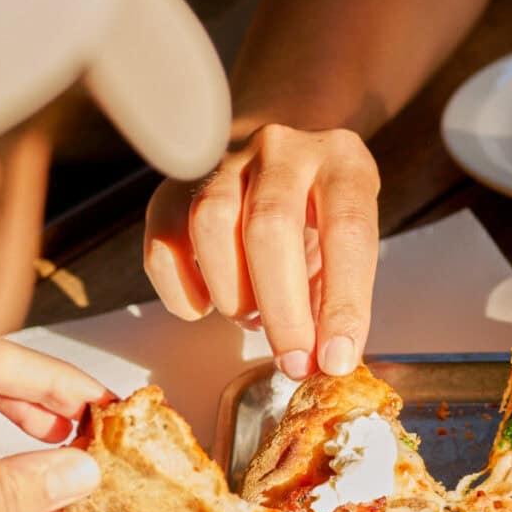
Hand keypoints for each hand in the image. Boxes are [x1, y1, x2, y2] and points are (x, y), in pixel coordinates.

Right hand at [143, 123, 379, 379]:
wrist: (283, 157)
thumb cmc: (321, 212)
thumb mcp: (346, 243)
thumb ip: (335, 294)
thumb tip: (324, 360)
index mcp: (341, 161)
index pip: (347, 230)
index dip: (343, 302)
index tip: (336, 359)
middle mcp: (281, 149)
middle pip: (271, 227)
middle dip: (282, 310)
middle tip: (292, 362)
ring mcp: (224, 162)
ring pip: (211, 225)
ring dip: (231, 293)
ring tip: (250, 318)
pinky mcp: (174, 186)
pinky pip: (164, 241)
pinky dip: (182, 290)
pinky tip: (205, 305)